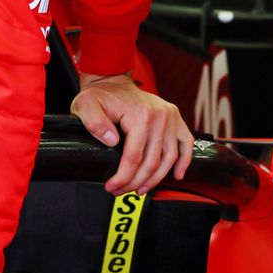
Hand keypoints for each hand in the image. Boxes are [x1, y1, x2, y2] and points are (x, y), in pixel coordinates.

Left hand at [71, 73, 193, 194]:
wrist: (113, 82)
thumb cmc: (100, 95)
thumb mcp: (87, 105)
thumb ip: (95, 123)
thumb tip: (111, 141)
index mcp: (140, 115)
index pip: (134, 157)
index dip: (123, 177)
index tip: (111, 187)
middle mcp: (160, 116)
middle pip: (152, 162)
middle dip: (135, 182)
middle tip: (121, 191)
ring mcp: (170, 118)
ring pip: (169, 158)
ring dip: (155, 179)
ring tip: (140, 189)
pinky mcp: (176, 119)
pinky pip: (186, 144)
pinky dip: (184, 161)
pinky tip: (177, 175)